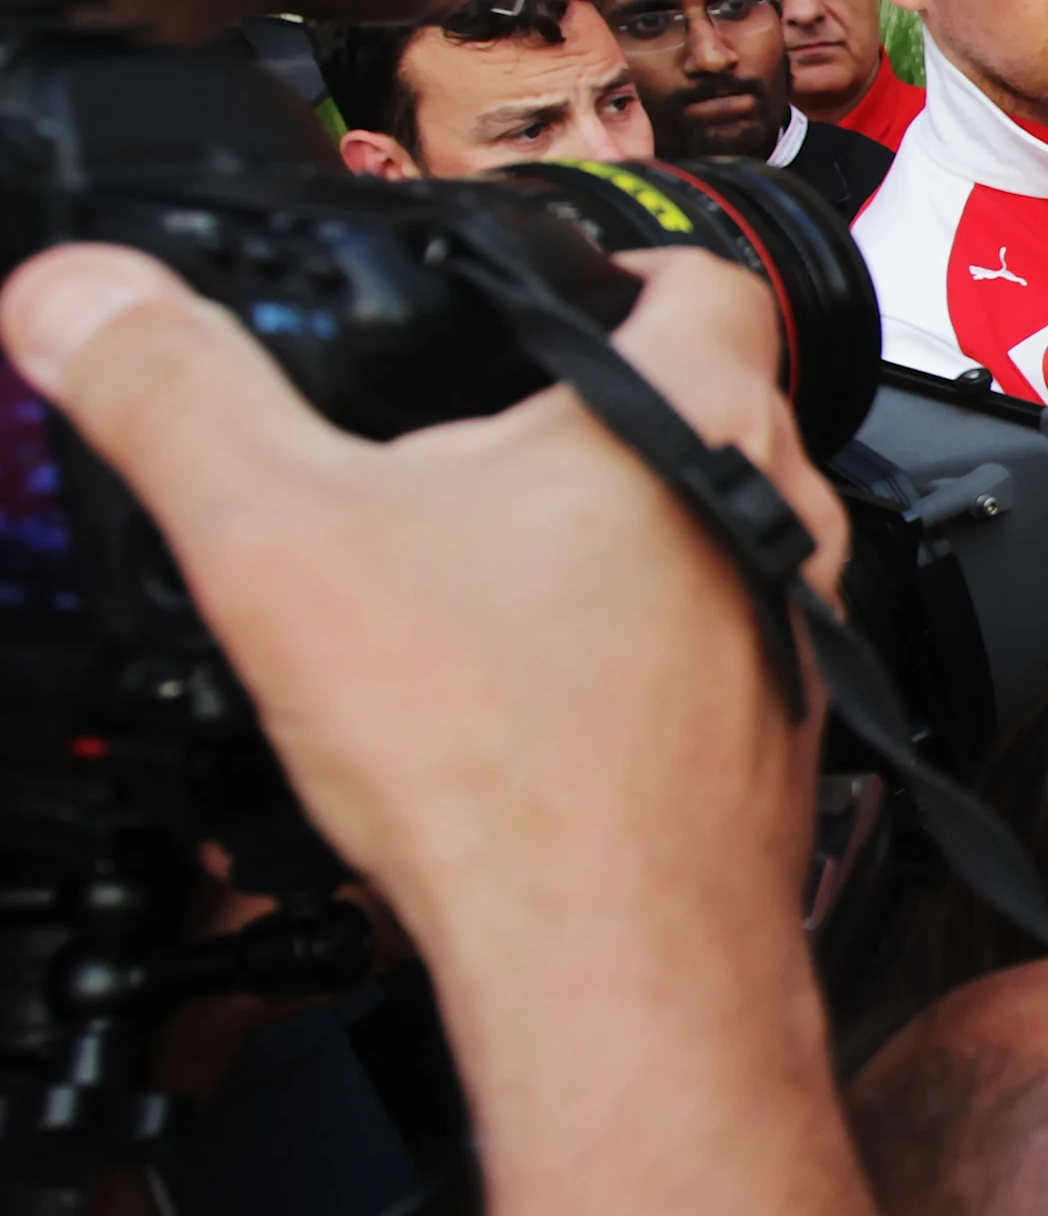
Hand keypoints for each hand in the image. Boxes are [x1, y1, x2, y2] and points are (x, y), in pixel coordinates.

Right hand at [0, 244, 839, 1039]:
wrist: (610, 961)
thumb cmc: (504, 765)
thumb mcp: (278, 540)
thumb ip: (174, 397)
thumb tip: (83, 298)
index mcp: (696, 417)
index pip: (700, 272)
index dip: (611, 254)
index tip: (538, 277)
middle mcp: (780, 509)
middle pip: (704, 395)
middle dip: (590, 398)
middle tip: (477, 426)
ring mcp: (796, 620)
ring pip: (712, 522)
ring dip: (616, 525)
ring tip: (493, 557)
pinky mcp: (779, 722)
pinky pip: (714, 636)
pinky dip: (637, 637)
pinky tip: (539, 682)